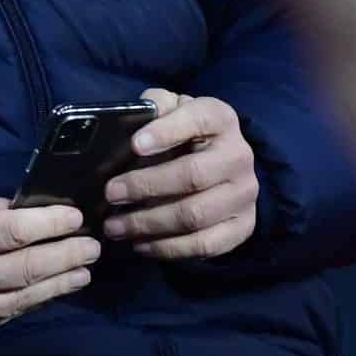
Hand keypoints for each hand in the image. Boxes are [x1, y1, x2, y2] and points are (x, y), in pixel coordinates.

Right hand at [0, 186, 99, 354]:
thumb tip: (11, 206)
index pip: (12, 230)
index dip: (49, 223)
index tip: (73, 216)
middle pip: (28, 266)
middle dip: (67, 254)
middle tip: (92, 245)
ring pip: (24, 298)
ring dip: (60, 283)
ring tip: (84, 270)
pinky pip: (6, 317)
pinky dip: (32, 303)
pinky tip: (50, 291)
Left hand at [99, 90, 258, 259]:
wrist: (224, 165)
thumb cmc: (184, 135)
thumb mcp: (171, 110)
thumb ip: (154, 107)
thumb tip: (128, 122)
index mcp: (221, 119)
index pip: (198, 120)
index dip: (166, 132)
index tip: (134, 145)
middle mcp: (239, 156)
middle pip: (192, 176)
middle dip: (145, 186)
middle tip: (110, 194)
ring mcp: (244, 195)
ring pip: (194, 216)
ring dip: (148, 224)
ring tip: (114, 226)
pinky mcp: (242, 226)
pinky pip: (203, 245)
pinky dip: (167, 248)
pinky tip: (140, 244)